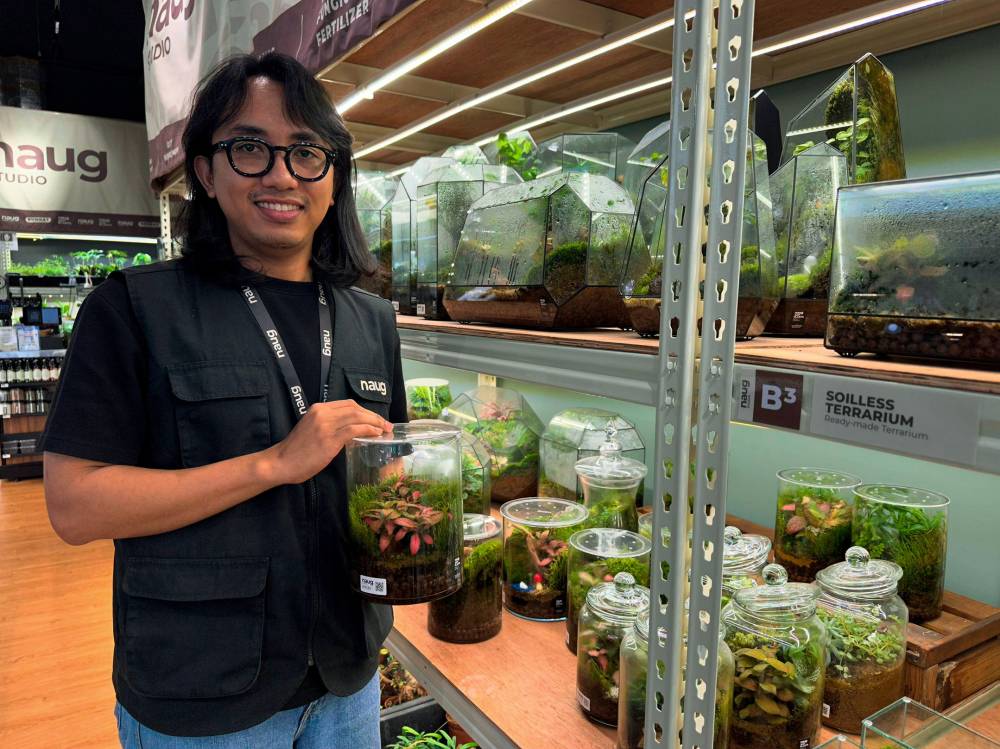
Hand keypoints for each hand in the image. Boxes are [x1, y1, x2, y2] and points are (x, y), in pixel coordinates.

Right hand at [259, 400, 391, 485]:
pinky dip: (368, 430)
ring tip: (385, 430)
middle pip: (355, 408)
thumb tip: (350, 430)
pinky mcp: (329, 439)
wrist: (280, 462)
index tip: (376, 419)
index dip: (365, 411)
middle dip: (373, 416)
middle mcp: (322, 413)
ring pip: (357, 417)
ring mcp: (326, 425)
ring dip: (375, 423)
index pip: (348, 404)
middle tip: (386, 424)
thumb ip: (329, 425)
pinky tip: (376, 434)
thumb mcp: (312, 429)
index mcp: (318, 408)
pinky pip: (354, 430)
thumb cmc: (296, 450)